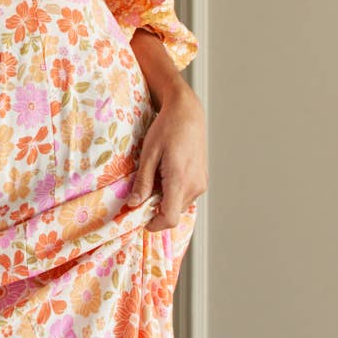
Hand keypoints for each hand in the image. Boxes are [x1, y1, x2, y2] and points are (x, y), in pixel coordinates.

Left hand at [127, 84, 205, 229]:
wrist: (188, 113)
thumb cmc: (167, 128)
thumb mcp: (148, 154)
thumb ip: (143, 182)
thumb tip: (134, 204)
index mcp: (180, 180)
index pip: (169, 218)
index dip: (154, 224)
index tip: (141, 219)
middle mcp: (195, 185)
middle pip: (173, 213)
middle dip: (156, 209)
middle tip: (143, 191)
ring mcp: (201, 183)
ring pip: (179, 205)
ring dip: (165, 200)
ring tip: (156, 177)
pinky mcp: (203, 180)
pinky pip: (186, 196)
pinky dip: (174, 192)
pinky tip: (166, 174)